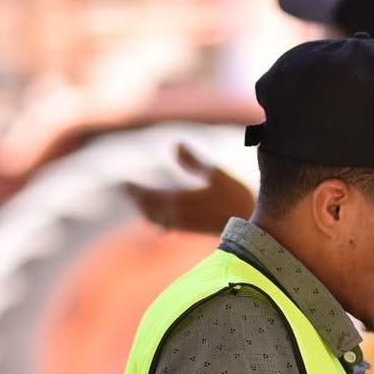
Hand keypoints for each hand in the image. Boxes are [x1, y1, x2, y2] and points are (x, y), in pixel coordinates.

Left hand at [125, 144, 253, 235]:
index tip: (122, 183)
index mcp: (179, 201)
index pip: (148, 196)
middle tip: (124, 189)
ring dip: (144, 208)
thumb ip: (194, 160)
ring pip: (155, 218)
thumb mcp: (216, 174)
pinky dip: (156, 218)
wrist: (251, 228)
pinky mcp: (190, 230)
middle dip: (136, 198)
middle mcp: (176, 216)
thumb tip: (176, 143)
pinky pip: (165, 224)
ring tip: (138, 199)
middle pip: (148, 208)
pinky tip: (159, 216)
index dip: (134, 190)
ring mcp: (182, 225)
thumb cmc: (235, 198)